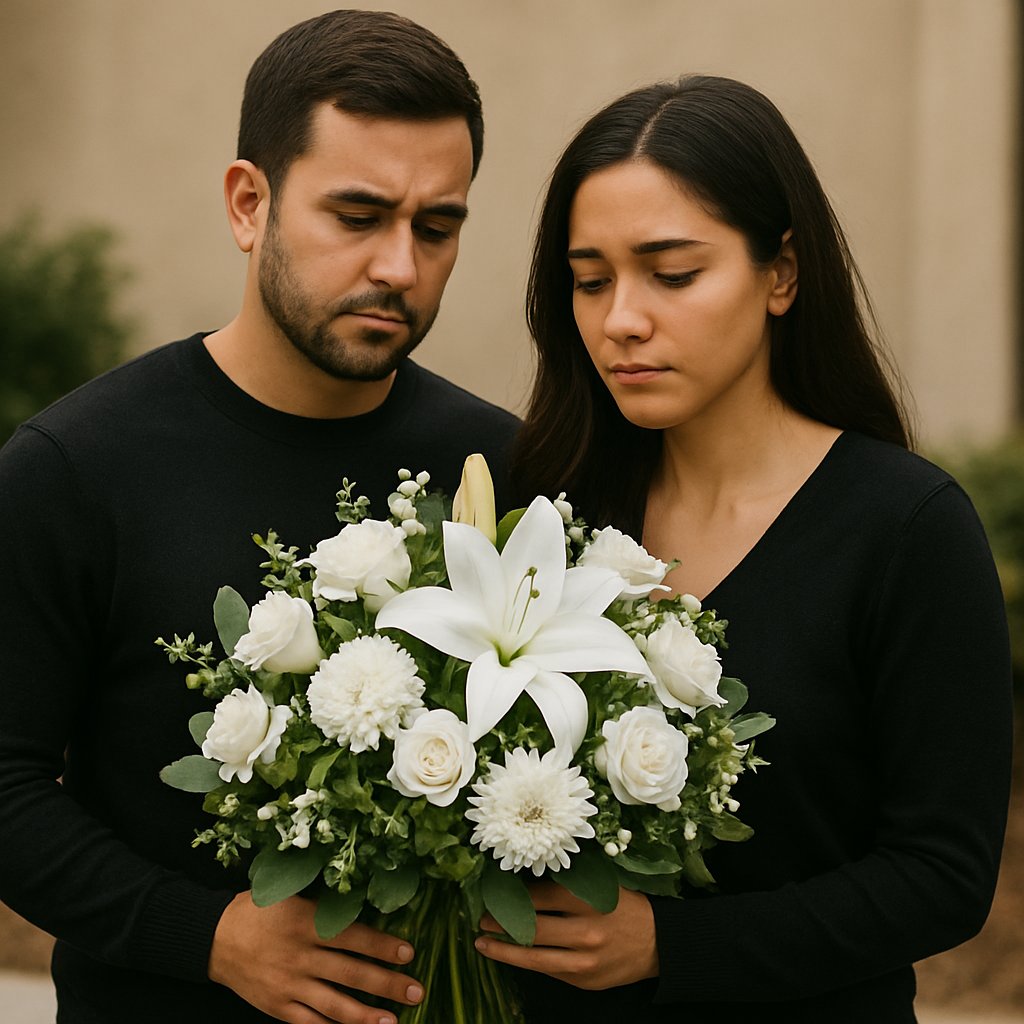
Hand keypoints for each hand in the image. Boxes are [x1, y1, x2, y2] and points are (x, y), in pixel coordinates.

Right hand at [209, 891, 422, 1023]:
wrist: (216, 938)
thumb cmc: (260, 910)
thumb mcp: (293, 897)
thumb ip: (325, 907)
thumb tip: (365, 905)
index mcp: (306, 923)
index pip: (352, 936)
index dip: (382, 946)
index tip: (408, 952)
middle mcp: (300, 956)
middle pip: (351, 973)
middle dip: (387, 983)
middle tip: (416, 991)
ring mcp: (289, 985)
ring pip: (334, 1005)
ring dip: (366, 1016)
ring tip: (393, 1021)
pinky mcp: (278, 1007)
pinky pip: (311, 1022)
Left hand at [474, 883, 657, 989]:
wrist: (659, 943)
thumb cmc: (625, 906)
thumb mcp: (601, 886)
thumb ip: (567, 885)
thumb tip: (524, 882)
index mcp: (588, 900)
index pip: (538, 896)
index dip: (512, 896)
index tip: (494, 893)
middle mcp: (584, 931)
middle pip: (531, 928)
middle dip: (500, 924)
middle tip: (481, 919)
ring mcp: (584, 960)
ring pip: (533, 957)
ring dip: (504, 951)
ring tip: (483, 944)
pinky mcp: (584, 981)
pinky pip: (548, 971)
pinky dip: (526, 963)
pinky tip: (512, 955)